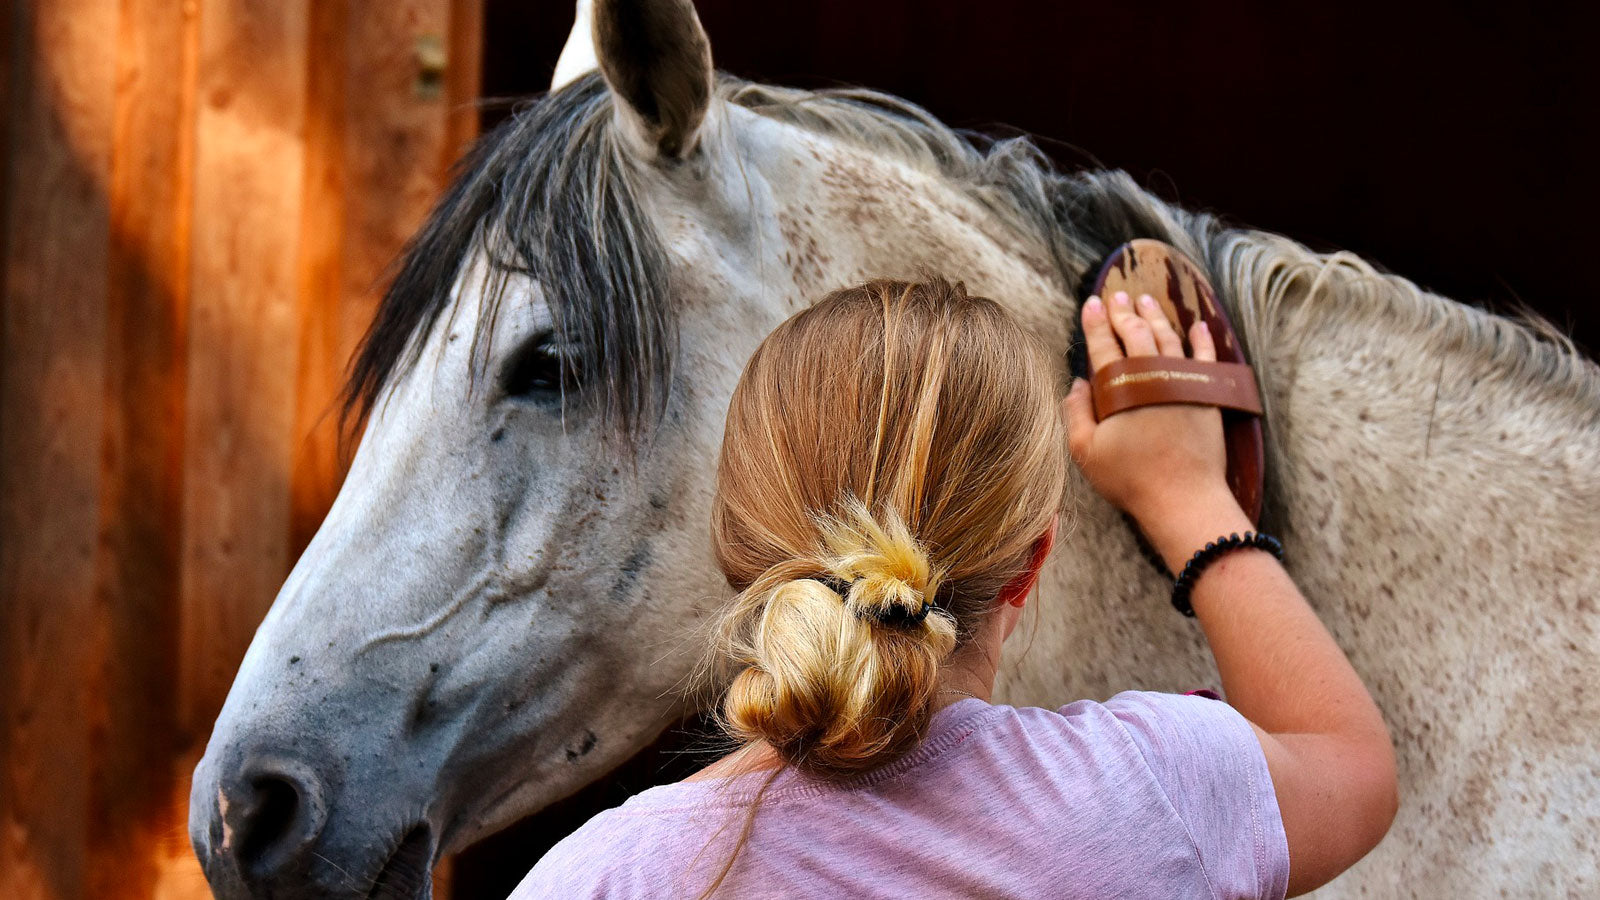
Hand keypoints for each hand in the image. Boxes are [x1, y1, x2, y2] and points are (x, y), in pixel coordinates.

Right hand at [1061, 290, 1241, 533]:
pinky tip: (1197, 325)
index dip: (1096, 322)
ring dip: (1156, 316)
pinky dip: (1201, 339)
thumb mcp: (1086, 452)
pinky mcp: (1207, 393)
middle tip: (1116, 295)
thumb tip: (1078, 383)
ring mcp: (1183, 381)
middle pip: (1136, 333)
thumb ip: (1076, 413)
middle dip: (1123, 312)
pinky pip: (1205, 357)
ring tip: (1146, 301)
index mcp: (1119, 387)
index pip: (1104, 344)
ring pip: (1168, 337)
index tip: (1091, 303)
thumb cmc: (1130, 478)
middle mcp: (1152, 375)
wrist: (1183, 498)